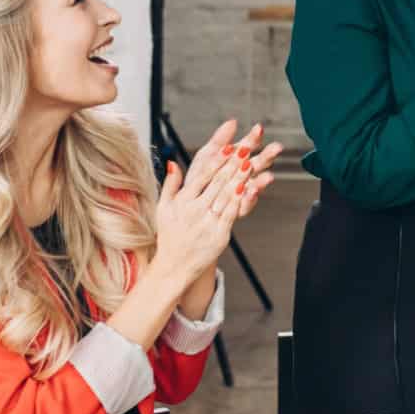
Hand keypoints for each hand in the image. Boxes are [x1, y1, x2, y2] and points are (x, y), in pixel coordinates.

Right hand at [154, 121, 254, 286]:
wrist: (174, 266)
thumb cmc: (169, 235)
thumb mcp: (163, 208)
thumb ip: (170, 184)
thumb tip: (173, 162)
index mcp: (182, 201)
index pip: (202, 177)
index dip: (216, 161)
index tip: (227, 147)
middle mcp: (194, 210)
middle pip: (217, 183)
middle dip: (232, 165)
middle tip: (245, 149)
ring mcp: (207, 222)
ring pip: (226, 196)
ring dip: (239, 179)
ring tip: (251, 164)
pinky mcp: (218, 234)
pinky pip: (231, 214)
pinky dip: (240, 200)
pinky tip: (249, 188)